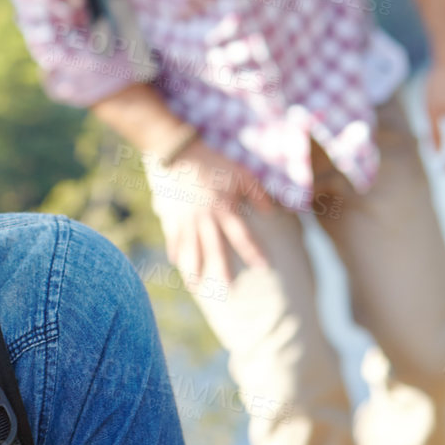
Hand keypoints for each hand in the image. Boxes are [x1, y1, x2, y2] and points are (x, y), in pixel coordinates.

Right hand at [148, 140, 272, 288]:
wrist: (179, 154)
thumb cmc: (213, 163)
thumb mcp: (241, 174)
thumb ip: (258, 194)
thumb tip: (273, 212)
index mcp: (224, 209)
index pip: (242, 236)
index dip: (253, 252)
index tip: (263, 267)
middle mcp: (205, 219)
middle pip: (215, 249)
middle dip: (221, 270)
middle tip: (227, 290)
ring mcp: (187, 219)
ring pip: (191, 249)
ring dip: (193, 268)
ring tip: (195, 285)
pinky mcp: (172, 215)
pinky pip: (173, 237)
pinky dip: (174, 250)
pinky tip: (175, 262)